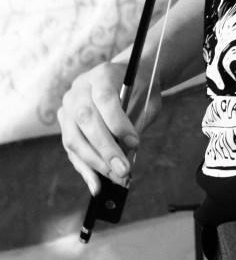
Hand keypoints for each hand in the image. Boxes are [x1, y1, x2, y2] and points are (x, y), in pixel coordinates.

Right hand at [58, 61, 160, 196]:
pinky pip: (71, 150)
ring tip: (115, 179)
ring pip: (73, 138)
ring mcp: (68, 106)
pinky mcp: (65, 124)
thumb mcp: (147, 99)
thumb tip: (127, 157)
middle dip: (105, 149)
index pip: (104, 97)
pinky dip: (85, 169)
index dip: (117, 122)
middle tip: (124, 170)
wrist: (128, 78)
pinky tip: (97, 185)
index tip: (135, 143)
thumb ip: (137, 123)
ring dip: (94, 163)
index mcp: (102, 74)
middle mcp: (79, 88)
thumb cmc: (141, 89)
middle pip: (85, 120)